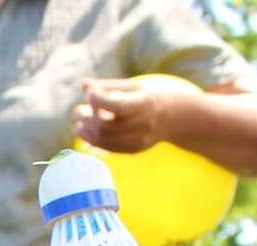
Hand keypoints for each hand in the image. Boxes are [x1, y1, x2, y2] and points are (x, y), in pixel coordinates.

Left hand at [73, 75, 194, 153]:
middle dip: (88, 117)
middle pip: (107, 125)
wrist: (177, 117)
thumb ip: (108, 85)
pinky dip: (93, 140)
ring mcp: (138, 140)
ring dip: (86, 131)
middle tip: (79, 110)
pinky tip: (86, 131)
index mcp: (145, 104)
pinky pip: (108, 148)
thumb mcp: (134, 85)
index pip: (117, 106)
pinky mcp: (134, 150)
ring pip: (104, 139)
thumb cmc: (153, 95)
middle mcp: (143, 124)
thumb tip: (82, 84)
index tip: (89, 93)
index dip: (98, 100)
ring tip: (80, 120)